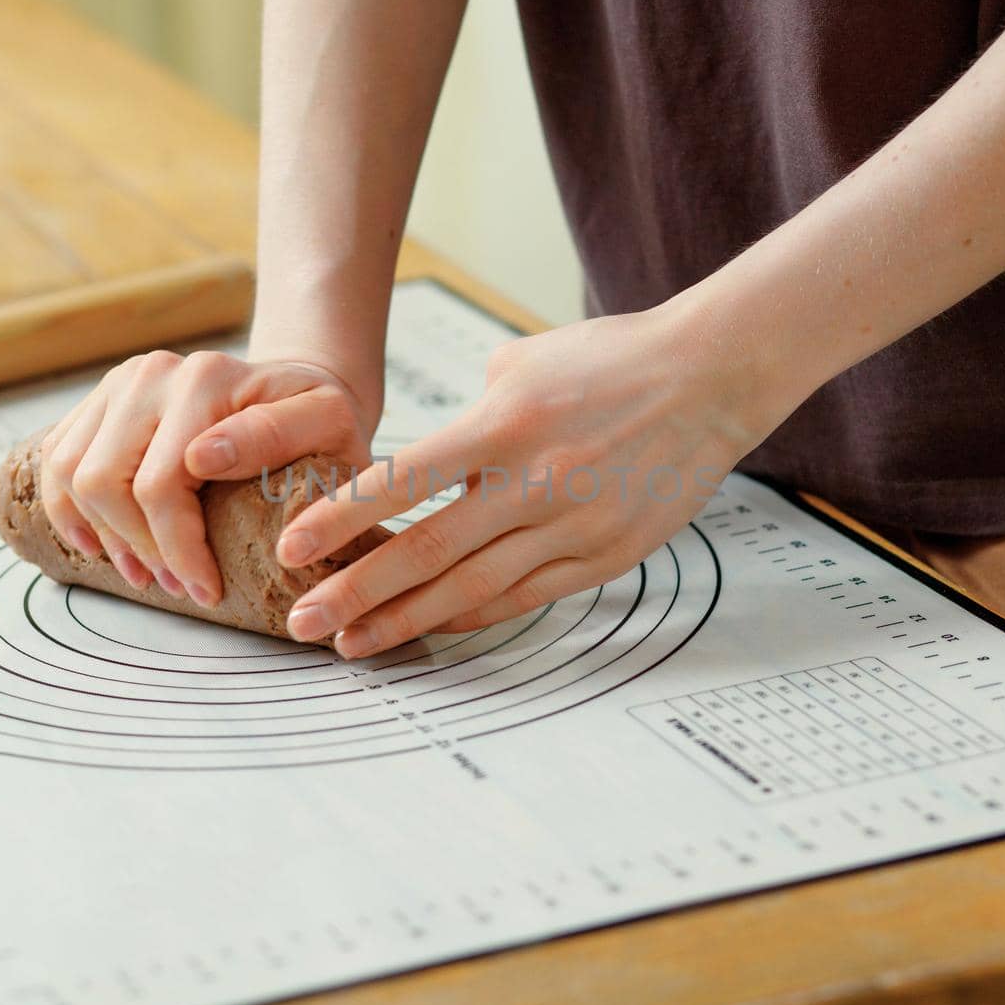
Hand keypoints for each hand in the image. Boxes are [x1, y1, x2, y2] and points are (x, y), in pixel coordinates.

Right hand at [38, 351, 375, 605]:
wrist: (293, 389)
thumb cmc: (318, 419)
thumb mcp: (327, 424)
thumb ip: (276, 435)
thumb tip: (200, 458)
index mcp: (206, 379)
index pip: (162, 485)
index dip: (179, 551)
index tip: (208, 592)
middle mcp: (153, 373)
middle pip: (106, 483)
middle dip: (141, 549)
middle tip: (183, 587)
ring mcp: (120, 384)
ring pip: (72, 476)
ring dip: (104, 536)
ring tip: (147, 573)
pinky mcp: (100, 401)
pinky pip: (57, 462)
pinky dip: (70, 512)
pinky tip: (102, 545)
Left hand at [274, 303, 789, 657]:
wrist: (710, 377)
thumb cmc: (610, 360)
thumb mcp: (521, 364)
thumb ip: (468, 420)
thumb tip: (427, 471)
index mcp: (504, 426)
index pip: (403, 482)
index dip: (342, 522)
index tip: (293, 550)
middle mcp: (534, 483)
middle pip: (429, 552)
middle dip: (358, 593)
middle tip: (304, 622)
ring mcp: (573, 527)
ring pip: (474, 590)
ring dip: (406, 621)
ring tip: (352, 644)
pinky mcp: (604, 556)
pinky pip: (524, 597)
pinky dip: (470, 616)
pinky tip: (429, 629)